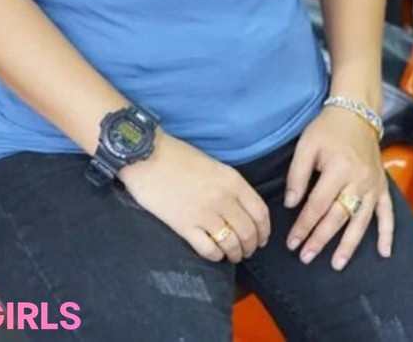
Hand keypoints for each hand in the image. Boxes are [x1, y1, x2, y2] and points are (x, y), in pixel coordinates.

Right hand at [120, 131, 270, 263]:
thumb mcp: (214, 165)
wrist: (148, 157)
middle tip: (248, 251)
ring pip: (231, 243)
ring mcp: (204, 214)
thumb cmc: (179, 157)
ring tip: (233, 255)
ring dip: (235, 254)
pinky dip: (215, 256)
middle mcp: (222, 198)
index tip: (262, 238)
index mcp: (232, 180)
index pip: (260, 212)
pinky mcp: (184, 227)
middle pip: (248, 231)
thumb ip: (230, 185)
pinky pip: (208, 249)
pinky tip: (215, 254)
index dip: (264, 230)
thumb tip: (241, 207)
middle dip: (251, 245)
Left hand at [284, 106, 393, 270]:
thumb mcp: (307, 145)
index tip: (292, 242)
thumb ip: (297, 174)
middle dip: (320, 239)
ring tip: (337, 264)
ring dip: (349, 244)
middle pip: (338, 216)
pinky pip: (388, 213)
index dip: (303, 225)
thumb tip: (291, 204)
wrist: (356, 113)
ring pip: (361, 221)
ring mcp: (373, 185)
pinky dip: (388, 233)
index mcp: (338, 168)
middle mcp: (359, 180)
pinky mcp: (382, 186)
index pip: (318, 204)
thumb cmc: (328, 129)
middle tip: (306, 257)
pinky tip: (384, 252)